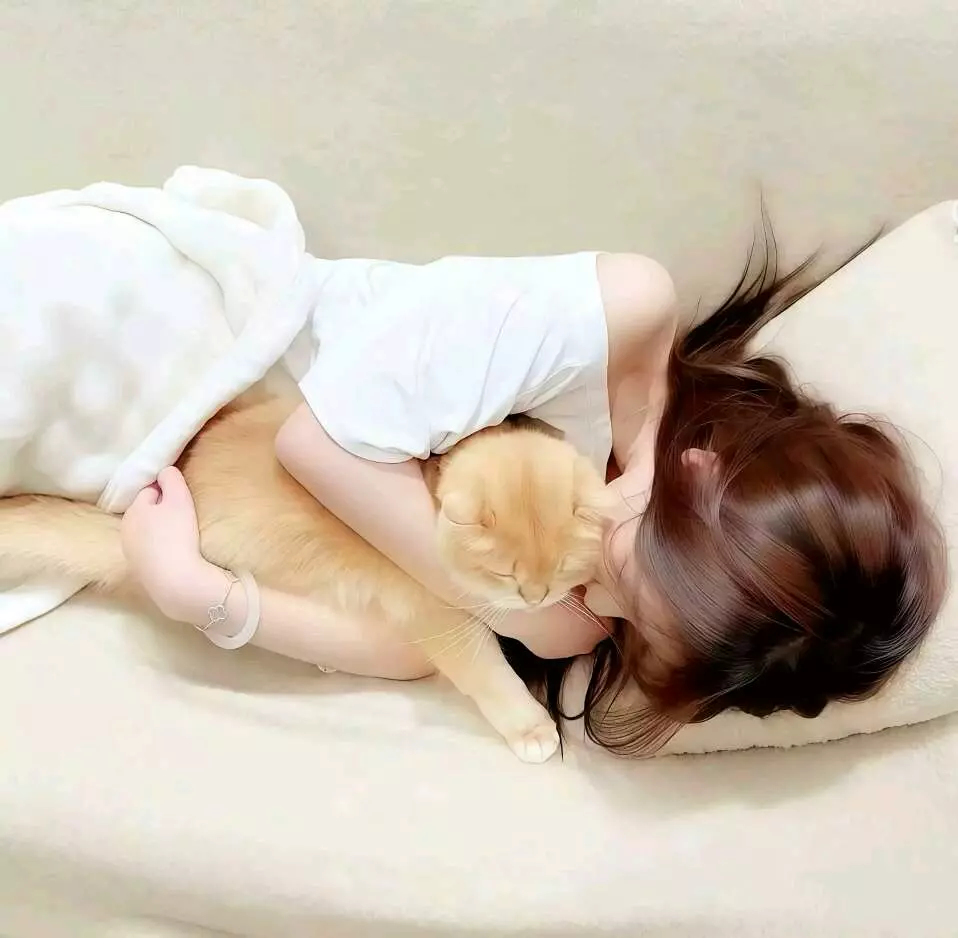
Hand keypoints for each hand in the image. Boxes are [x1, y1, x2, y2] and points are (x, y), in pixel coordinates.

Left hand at [121, 466, 209, 620]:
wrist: (176, 580)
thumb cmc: (177, 534)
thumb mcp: (179, 499)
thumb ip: (172, 479)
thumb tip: (165, 470)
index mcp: (133, 510)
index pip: (149, 491)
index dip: (167, 492)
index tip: (183, 499)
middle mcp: (126, 530)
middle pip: (146, 513)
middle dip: (161, 511)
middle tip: (184, 517)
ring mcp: (130, 553)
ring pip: (147, 533)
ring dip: (160, 531)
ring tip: (182, 537)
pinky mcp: (139, 571)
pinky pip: (151, 551)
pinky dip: (160, 549)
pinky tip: (175, 554)